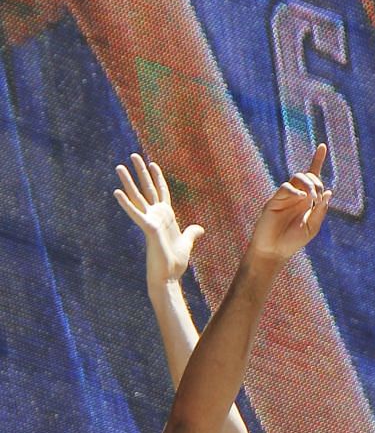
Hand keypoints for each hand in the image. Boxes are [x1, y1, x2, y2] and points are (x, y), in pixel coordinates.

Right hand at [113, 154, 201, 285]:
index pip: (161, 192)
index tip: (152, 164)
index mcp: (166, 217)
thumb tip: (199, 228)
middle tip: (133, 155)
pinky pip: (135, 214)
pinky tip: (116, 192)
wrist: (169, 277)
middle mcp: (156, 216)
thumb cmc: (175, 263)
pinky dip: (126, 204)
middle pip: (147, 189)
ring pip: (138, 197)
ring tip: (119, 167)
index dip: (157, 178)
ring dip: (128, 182)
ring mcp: (150, 221)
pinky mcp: (148, 229)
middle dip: (141, 172)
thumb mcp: (187, 244)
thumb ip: (191, 234)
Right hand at [247, 145, 331, 262]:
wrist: (274, 251)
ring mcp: (285, 197)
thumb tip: (328, 192)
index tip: (323, 145)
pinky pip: (286, 187)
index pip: (314, 177)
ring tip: (310, 198)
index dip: (317, 160)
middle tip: (316, 197)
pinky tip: (301, 198)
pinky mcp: (274, 200)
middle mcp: (297, 195)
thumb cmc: (293, 241)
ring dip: (308, 184)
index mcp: (308, 200)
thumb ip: (320, 210)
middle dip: (316, 182)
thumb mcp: (312, 227)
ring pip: (297, 177)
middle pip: (308, 175)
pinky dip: (295, 191)